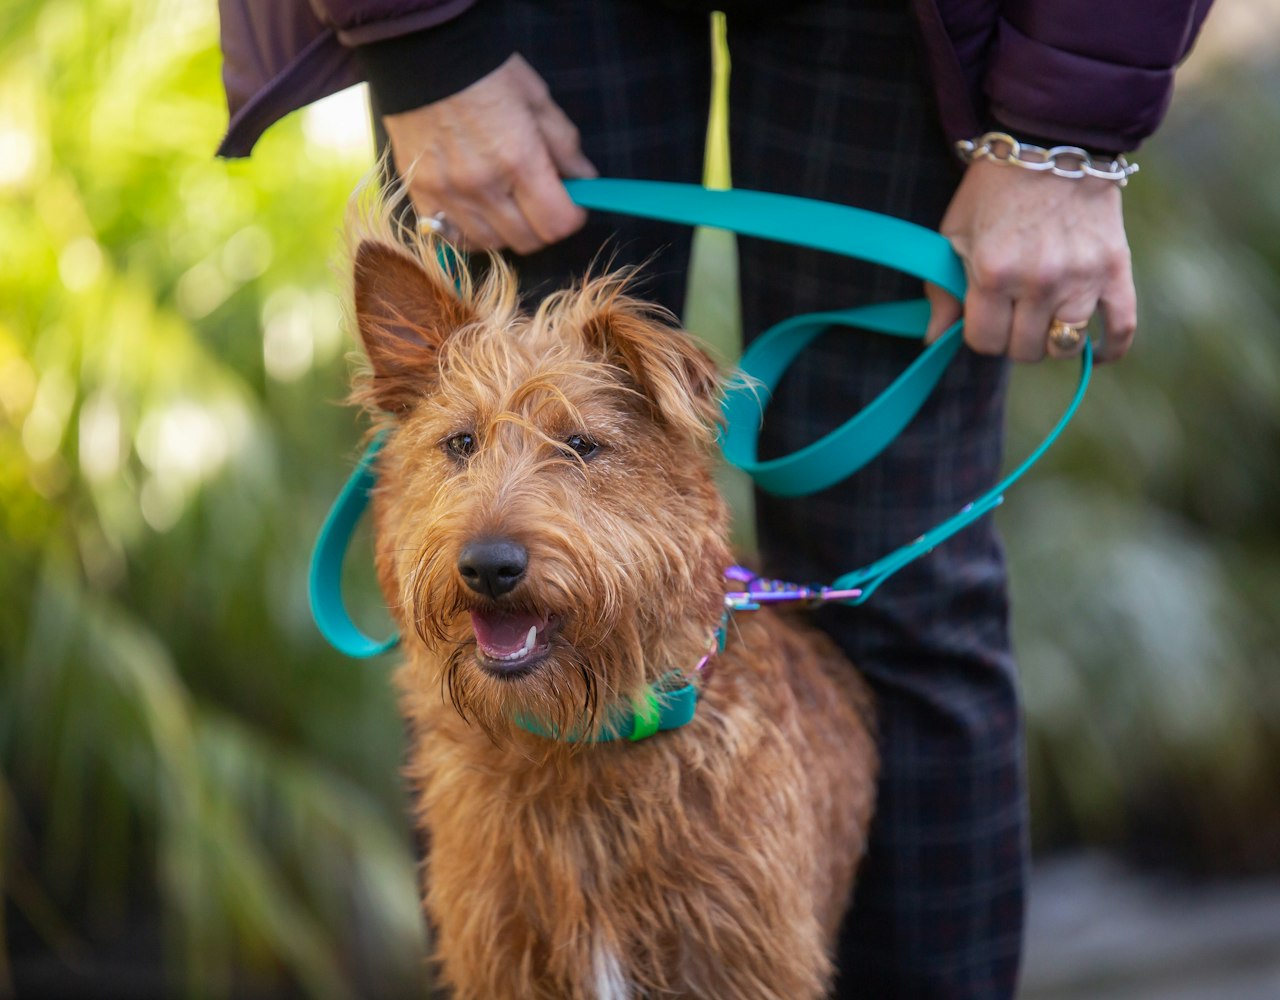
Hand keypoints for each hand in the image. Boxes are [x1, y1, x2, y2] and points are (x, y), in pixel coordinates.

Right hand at [382, 54, 597, 253]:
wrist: (424, 54)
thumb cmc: (487, 71)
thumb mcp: (537, 99)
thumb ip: (565, 146)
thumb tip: (585, 181)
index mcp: (519, 159)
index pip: (557, 223)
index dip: (572, 217)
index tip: (572, 205)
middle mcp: (482, 185)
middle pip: (528, 240)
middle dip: (543, 226)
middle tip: (541, 203)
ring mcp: (448, 193)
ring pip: (491, 245)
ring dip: (507, 232)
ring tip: (508, 206)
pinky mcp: (420, 193)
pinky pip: (451, 237)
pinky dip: (470, 233)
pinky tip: (477, 212)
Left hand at [923, 158, 1136, 362]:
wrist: (1052, 145)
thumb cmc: (994, 190)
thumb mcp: (954, 234)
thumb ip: (941, 290)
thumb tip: (933, 339)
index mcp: (994, 273)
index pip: (984, 341)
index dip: (981, 335)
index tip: (984, 318)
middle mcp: (1039, 281)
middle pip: (1024, 349)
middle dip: (1013, 339)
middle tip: (1013, 314)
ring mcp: (1081, 277)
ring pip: (1064, 346)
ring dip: (1051, 342)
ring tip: (1045, 321)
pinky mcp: (1115, 269)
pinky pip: (1121, 327)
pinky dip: (1109, 348)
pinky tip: (1096, 351)